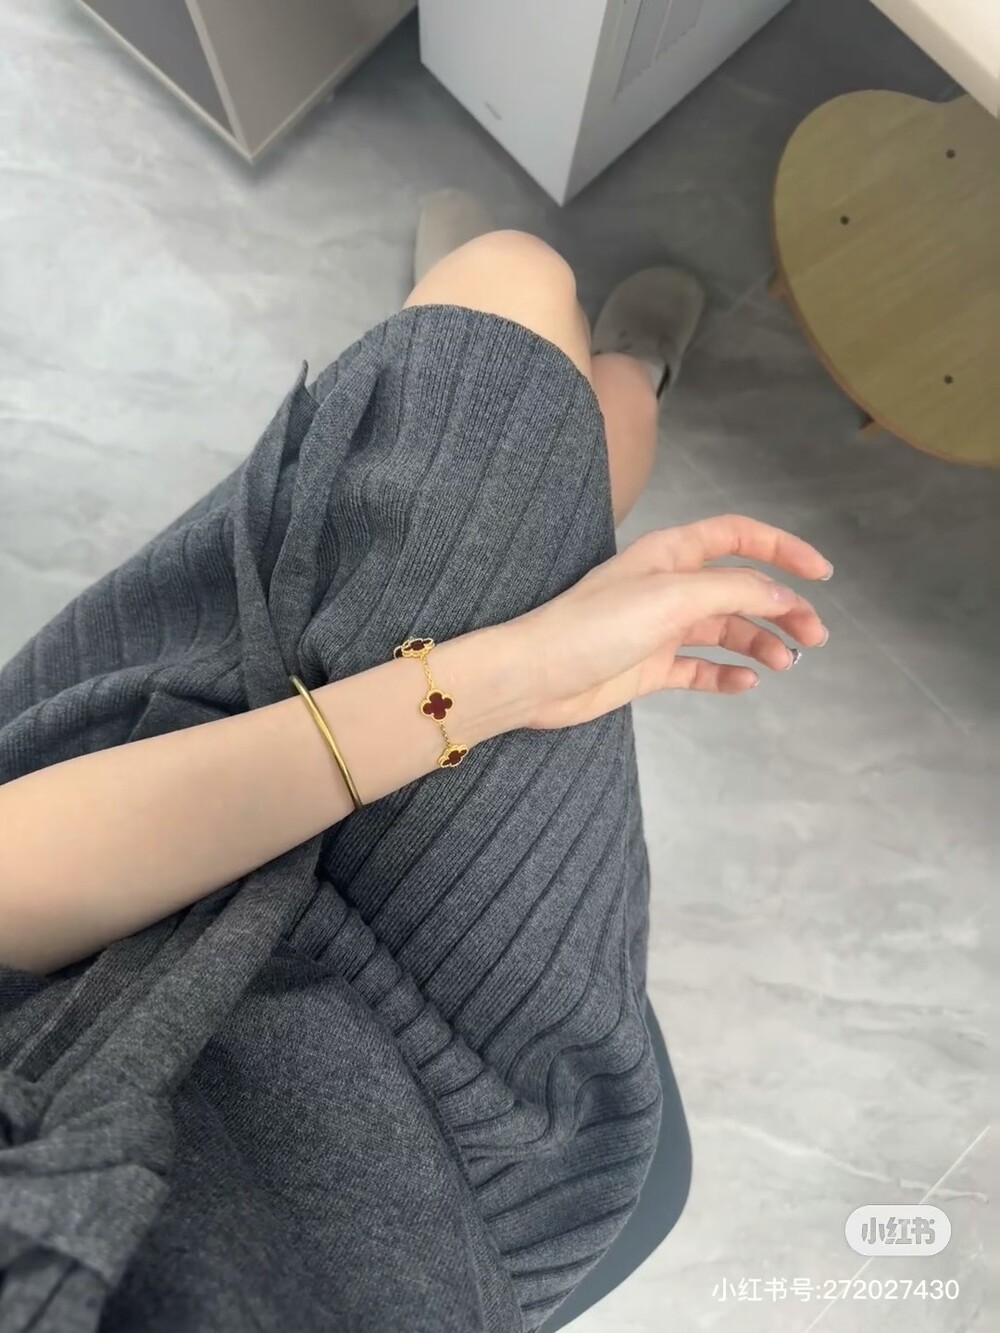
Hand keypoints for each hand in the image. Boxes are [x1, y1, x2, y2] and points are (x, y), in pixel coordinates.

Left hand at [511, 514, 831, 729]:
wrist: (537, 676)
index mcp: (671, 554)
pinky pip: (699, 668)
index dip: (782, 549)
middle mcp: (668, 586)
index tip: (820, 574)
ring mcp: (659, 628)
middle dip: (781, 609)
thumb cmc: (593, 626)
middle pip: (740, 589)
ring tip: (784, 663)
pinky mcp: (649, 667)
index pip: (738, 537)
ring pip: (725, 630)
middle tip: (814, 636)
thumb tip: (781, 595)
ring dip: (759, 644)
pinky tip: (746, 682)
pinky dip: (726, 675)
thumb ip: (733, 591)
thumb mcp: (673, 597)